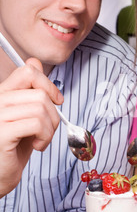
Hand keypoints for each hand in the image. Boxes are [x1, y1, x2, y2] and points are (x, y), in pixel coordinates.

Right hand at [0, 58, 62, 195]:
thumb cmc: (12, 149)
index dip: (48, 83)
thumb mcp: (24, 116)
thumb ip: (30, 92)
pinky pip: (37, 123)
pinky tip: (37, 146)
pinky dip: (45, 136)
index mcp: (1, 94)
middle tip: (48, 130)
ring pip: (41, 107)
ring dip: (50, 128)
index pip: (27, 71)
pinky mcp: (2, 132)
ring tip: (41, 140)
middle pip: (39, 91)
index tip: (56, 101)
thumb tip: (34, 62)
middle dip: (54, 113)